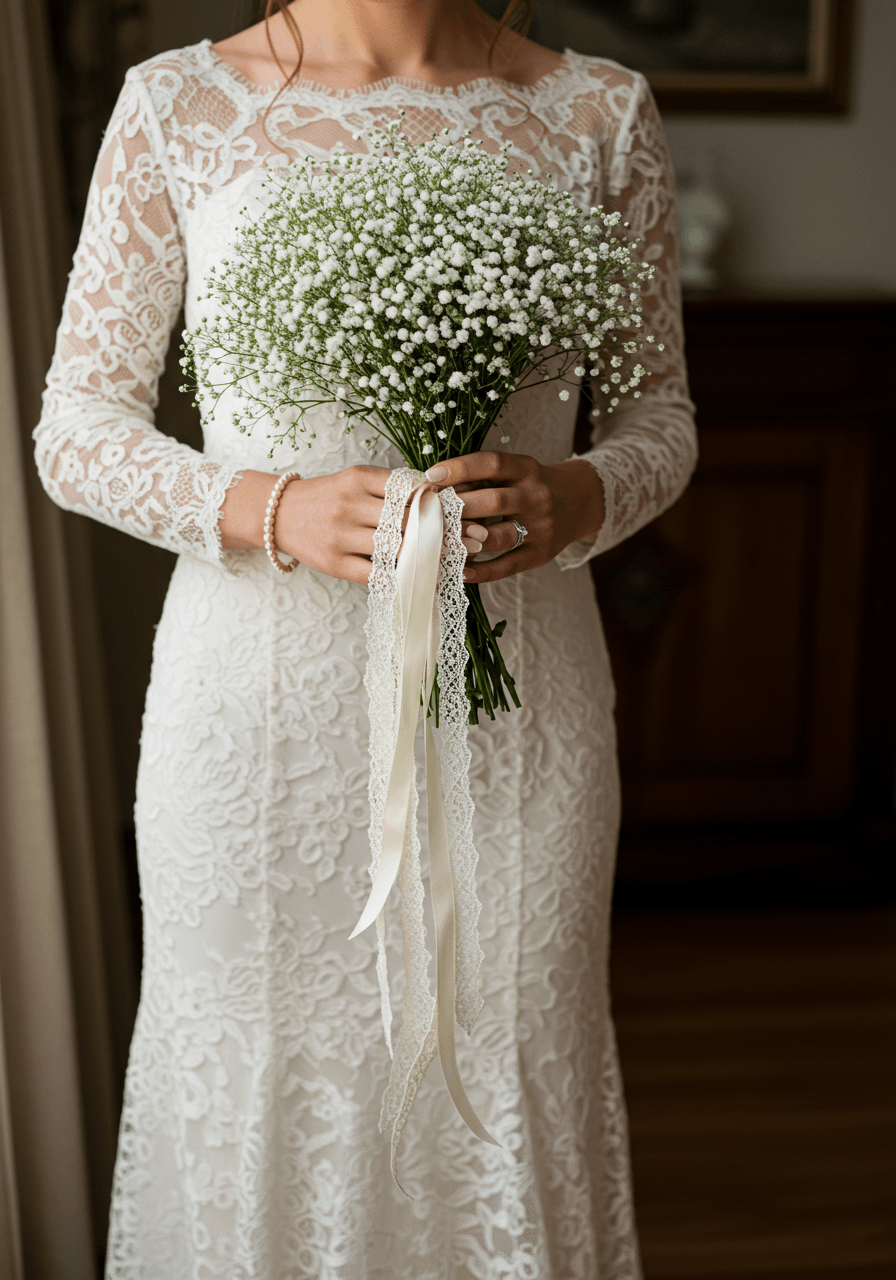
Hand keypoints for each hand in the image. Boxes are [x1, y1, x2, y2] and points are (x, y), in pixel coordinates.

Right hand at [219, 465, 484, 583]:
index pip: (410, 489)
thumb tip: (438, 494)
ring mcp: (341, 535)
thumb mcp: (356, 479)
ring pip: (394, 547)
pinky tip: (422, 579)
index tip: (470, 511)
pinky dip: (400, 577)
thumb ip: (391, 486)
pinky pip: (374, 573)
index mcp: (360, 479)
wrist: (278, 513)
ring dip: (428, 556)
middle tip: (476, 539)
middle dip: (444, 531)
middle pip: (407, 519)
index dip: (442, 501)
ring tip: (456, 560)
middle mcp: (351, 504)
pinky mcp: (334, 563)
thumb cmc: (327, 496)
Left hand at [423, 452, 604, 583]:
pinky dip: (482, 571)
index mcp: (527, 469)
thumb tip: (436, 487)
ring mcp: (540, 527)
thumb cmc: (534, 485)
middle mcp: (536, 496)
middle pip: (493, 501)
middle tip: (429, 512)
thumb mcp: (517, 470)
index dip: (460, 468)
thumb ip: (485, 478)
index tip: (431, 475)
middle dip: (457, 507)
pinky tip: (460, 570)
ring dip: (466, 540)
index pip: (491, 464)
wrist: (581, 502)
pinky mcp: (541, 554)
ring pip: (499, 536)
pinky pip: (508, 565)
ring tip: (439, 542)